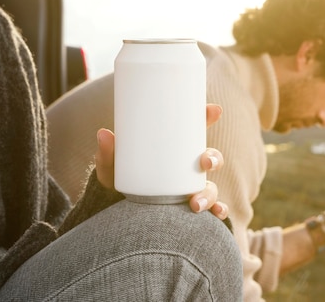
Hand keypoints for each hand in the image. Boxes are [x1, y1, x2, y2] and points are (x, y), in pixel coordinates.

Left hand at [94, 103, 229, 220]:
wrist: (119, 210)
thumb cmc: (120, 180)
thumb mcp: (113, 166)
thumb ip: (107, 152)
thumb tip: (104, 133)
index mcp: (176, 150)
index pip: (196, 130)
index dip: (207, 117)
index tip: (213, 110)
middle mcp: (189, 168)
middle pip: (210, 158)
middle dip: (214, 158)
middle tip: (204, 162)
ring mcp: (192, 188)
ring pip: (211, 186)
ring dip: (210, 193)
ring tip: (195, 203)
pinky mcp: (192, 207)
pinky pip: (213, 209)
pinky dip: (220, 211)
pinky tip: (217, 214)